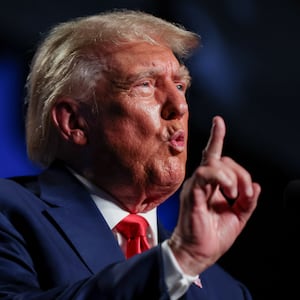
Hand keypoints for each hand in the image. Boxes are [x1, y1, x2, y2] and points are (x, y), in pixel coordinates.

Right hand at [169, 115, 260, 275]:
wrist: (198, 253)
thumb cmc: (213, 236)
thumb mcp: (238, 216)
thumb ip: (247, 200)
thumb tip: (256, 185)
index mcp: (210, 186)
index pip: (214, 156)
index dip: (216, 138)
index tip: (218, 122)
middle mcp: (201, 182)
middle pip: (221, 159)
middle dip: (240, 172)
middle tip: (246, 195)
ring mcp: (195, 185)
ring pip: (214, 163)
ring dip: (232, 176)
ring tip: (236, 195)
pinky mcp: (193, 192)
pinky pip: (206, 173)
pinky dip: (222, 179)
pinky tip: (229, 191)